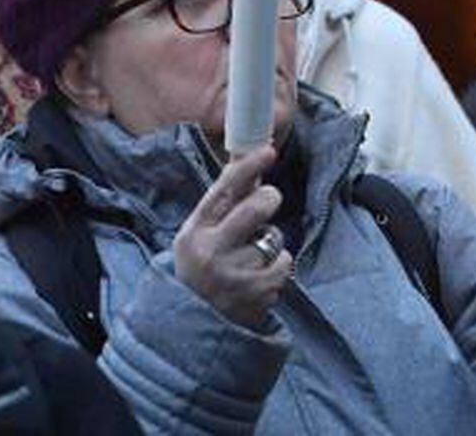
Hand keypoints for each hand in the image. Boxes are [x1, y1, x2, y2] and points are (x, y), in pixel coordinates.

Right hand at [173, 144, 291, 327]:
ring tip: (250, 257)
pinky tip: (258, 277)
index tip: (268, 150)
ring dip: (270, 243)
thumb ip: (224, 202)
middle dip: (268, 199)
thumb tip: (247, 157)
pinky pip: (284, 262)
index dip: (248, 167)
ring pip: (274, 236)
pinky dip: (278, 267)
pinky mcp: (254, 293)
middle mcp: (210, 252)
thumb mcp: (201, 234)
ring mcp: (232, 274)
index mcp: (194, 232)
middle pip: (257, 207)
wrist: (191, 324)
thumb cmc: (203, 266)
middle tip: (265, 205)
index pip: (223, 191)